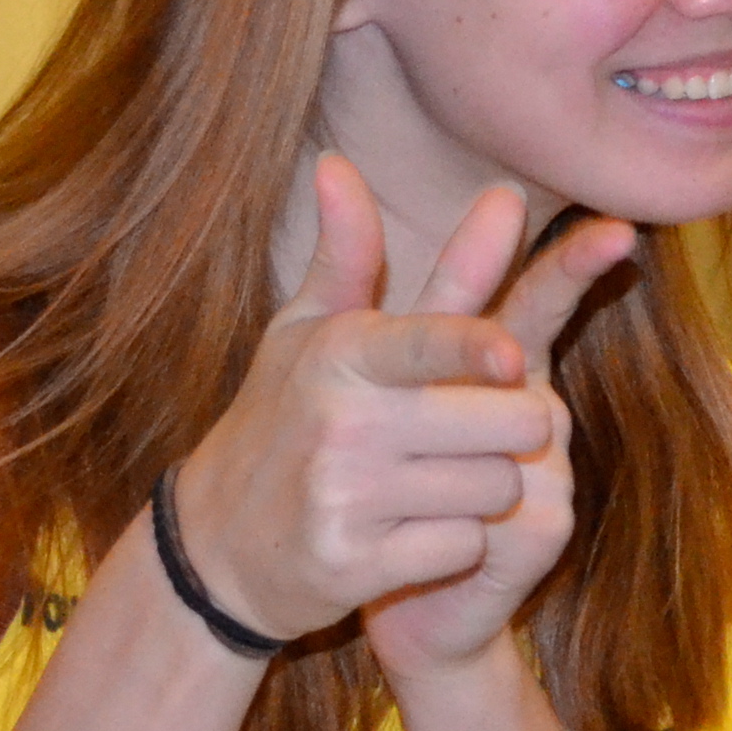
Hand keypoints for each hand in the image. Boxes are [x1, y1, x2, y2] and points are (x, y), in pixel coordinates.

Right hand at [160, 157, 628, 655]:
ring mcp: (346, 497)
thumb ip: (346, 256)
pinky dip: (456, 545)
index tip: (514, 357)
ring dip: (487, 489)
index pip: (428, 343)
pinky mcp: (355, 566)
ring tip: (436, 484)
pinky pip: (462, 547)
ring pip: (493, 487)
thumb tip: (337, 164)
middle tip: (478, 433)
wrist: (216, 547)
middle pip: (503, 422)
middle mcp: (343, 422)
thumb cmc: (280, 419)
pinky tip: (412, 536)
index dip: (477, 350)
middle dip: (514, 428)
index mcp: (342, 354)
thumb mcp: (304, 334)